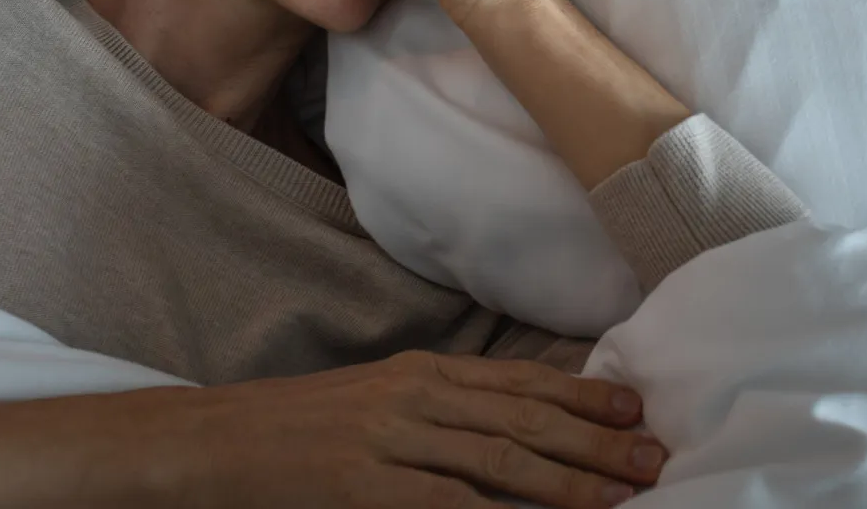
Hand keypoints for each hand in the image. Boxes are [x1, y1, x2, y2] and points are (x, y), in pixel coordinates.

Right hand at [0, 351, 666, 507]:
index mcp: (419, 371)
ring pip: (499, 463)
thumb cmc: (296, 430)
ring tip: (622, 497)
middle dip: (596, 443)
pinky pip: (449, 506)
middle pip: (524, 420)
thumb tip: (505, 431)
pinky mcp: (366, 488)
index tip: (635, 411)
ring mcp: (391, 443)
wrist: (210, 441)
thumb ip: (437, 413)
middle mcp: (414, 398)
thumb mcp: (374, 402)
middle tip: (656, 460)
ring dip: (569, 483)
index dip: (582, 396)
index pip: (518, 382)